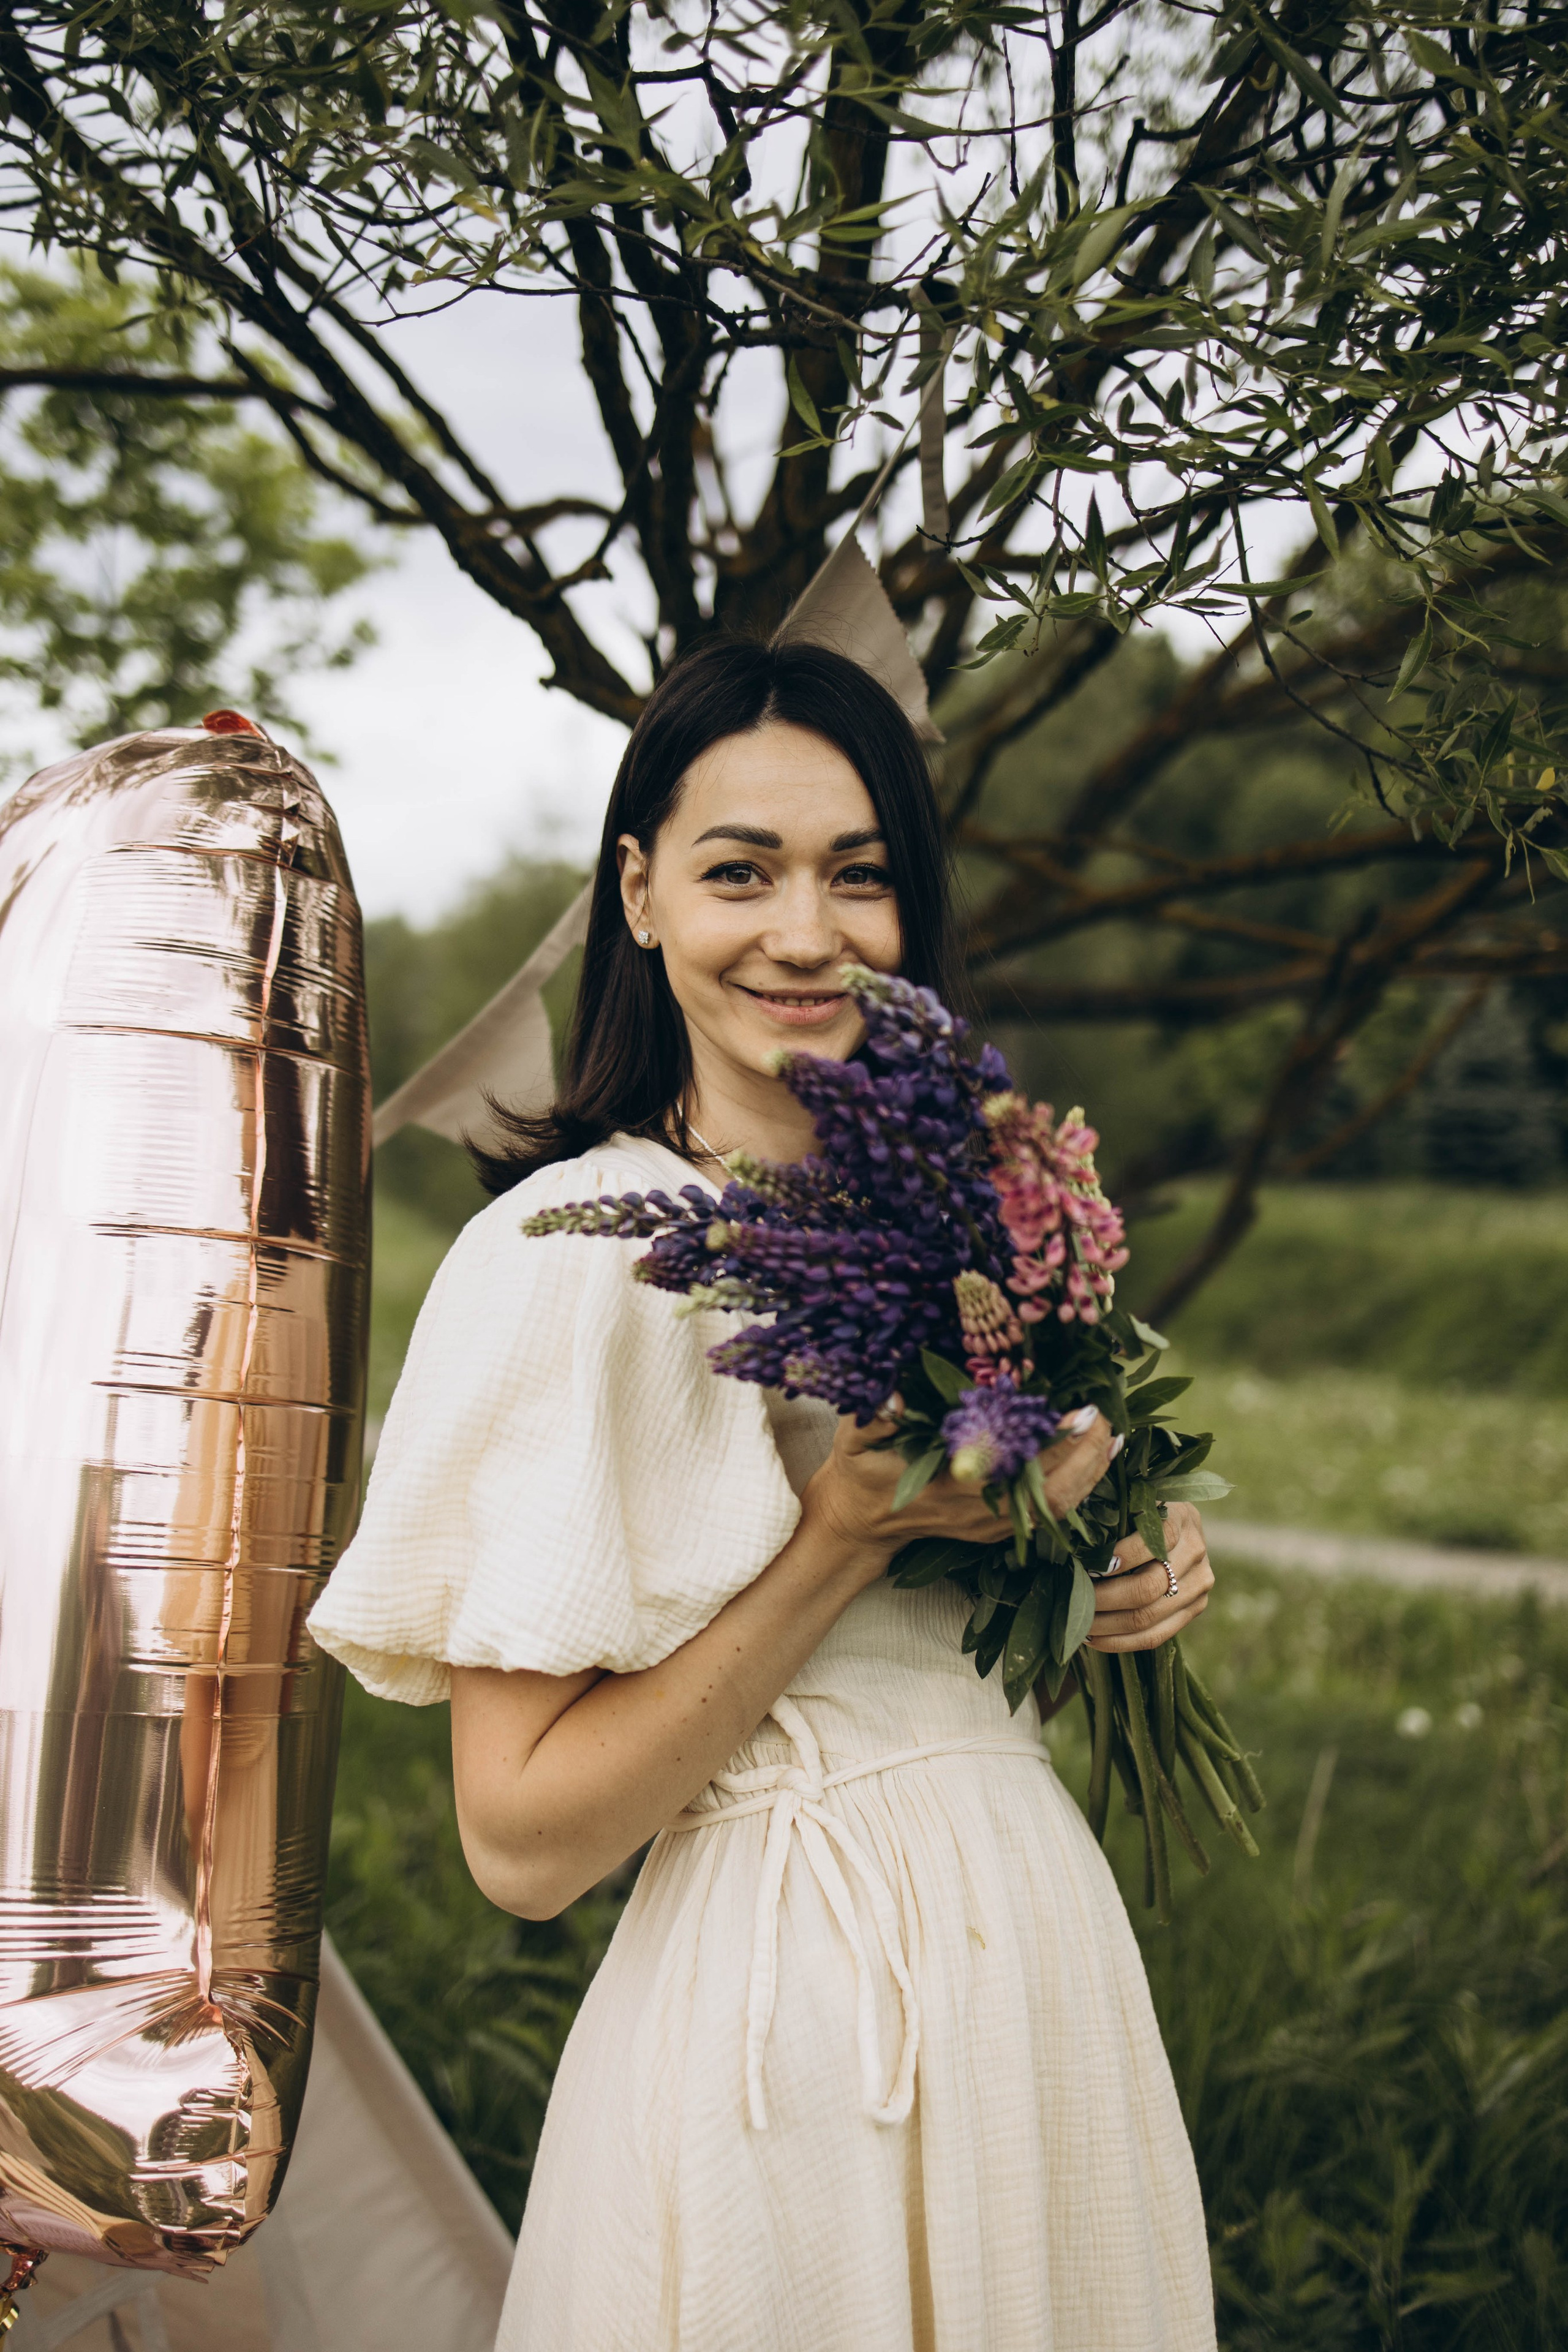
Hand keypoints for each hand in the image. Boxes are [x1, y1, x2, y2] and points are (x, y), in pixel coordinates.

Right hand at [804, 1400, 1118, 1576]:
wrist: (860, 1520)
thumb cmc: (860, 1471)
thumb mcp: (854, 1440)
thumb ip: (872, 1418)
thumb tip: (891, 1396)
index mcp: (953, 1487)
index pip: (1016, 1464)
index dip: (1050, 1441)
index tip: (1078, 1412)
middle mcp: (982, 1511)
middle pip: (1051, 1489)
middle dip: (1083, 1452)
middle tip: (1105, 1414)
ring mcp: (994, 1525)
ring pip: (1059, 1504)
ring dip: (1090, 1469)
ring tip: (1112, 1431)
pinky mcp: (1000, 1527)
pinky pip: (1052, 1509)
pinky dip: (1081, 1483)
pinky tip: (1099, 1455)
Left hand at [1086, 1502, 1213, 1651]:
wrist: (1176, 1527)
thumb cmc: (1138, 1512)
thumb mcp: (1128, 1504)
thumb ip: (1107, 1519)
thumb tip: (1068, 1545)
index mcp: (1179, 1518)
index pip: (1153, 1541)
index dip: (1120, 1557)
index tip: (1088, 1568)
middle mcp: (1195, 1551)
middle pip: (1148, 1586)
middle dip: (1105, 1597)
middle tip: (1074, 1600)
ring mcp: (1199, 1583)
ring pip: (1149, 1617)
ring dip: (1107, 1625)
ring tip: (1078, 1623)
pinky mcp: (1195, 1607)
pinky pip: (1156, 1636)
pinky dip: (1121, 1641)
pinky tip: (1093, 1639)